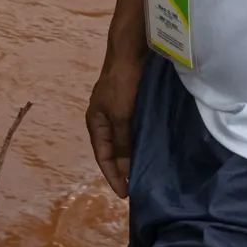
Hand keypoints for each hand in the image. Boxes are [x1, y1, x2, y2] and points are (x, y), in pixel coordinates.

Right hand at [86, 48, 145, 196]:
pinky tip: (150, 149)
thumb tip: (125, 169)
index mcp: (95, 123)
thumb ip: (122, 142)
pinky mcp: (131, 104)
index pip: (102, 157)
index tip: (125, 194)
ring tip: (145, 173)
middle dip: (122, 169)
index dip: (112, 176)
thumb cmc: (122, 84)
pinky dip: (140, 142)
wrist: (131, 52)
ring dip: (132, 156)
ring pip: (124, 141)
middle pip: (112, 151)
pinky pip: (134, 130)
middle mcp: (104, 119)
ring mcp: (118, 111)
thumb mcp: (121, 115)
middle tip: (137, 187)